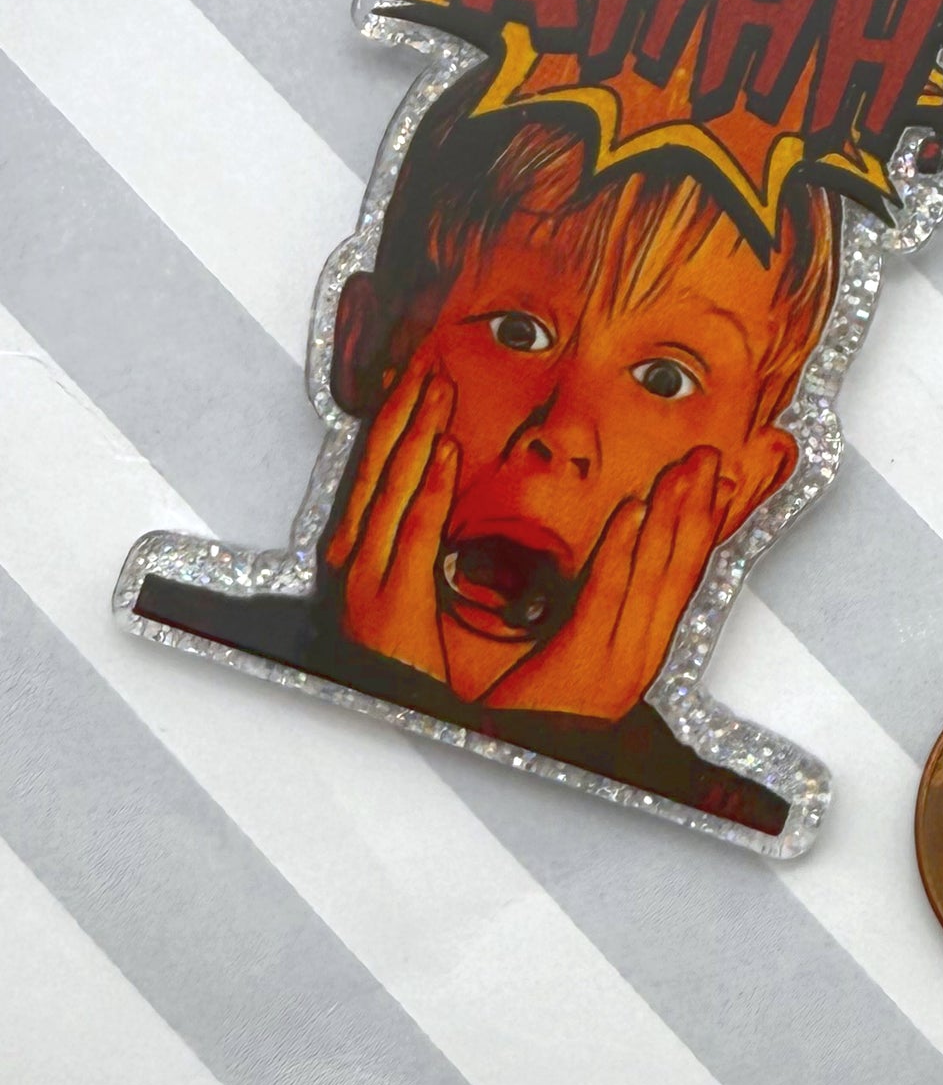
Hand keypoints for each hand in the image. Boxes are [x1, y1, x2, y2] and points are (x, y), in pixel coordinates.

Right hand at [325, 350, 456, 682]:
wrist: (395, 720)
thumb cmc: (404, 662)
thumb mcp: (407, 594)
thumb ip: (416, 549)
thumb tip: (441, 495)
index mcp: (358, 551)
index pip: (376, 470)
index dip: (395, 422)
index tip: (415, 379)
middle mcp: (354, 556)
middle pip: (378, 467)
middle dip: (402, 412)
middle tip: (427, 364)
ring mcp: (369, 576)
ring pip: (394, 487)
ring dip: (418, 432)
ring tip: (438, 388)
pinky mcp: (395, 598)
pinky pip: (416, 530)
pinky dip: (430, 486)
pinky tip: (447, 450)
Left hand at [481, 446, 732, 721]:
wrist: (500, 773)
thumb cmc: (530, 720)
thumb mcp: (577, 667)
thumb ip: (599, 623)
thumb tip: (615, 570)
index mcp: (642, 655)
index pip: (683, 579)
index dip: (704, 527)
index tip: (721, 483)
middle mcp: (640, 658)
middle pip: (680, 570)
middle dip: (698, 508)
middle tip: (711, 457)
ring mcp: (616, 662)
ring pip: (653, 575)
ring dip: (671, 514)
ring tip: (686, 469)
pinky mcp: (580, 663)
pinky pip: (607, 593)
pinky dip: (623, 549)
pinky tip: (633, 510)